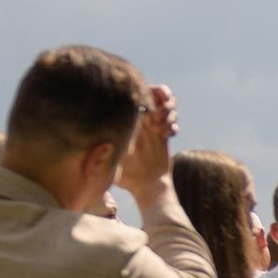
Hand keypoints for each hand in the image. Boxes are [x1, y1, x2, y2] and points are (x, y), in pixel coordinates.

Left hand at [118, 83, 178, 203]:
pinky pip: (174, 124)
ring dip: (170, 114)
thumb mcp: (115, 157)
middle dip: (164, 100)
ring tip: (161, 129)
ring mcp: (155, 126)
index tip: (150, 103)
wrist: (147, 185)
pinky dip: (173, 127)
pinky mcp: (165, 135)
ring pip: (169, 107)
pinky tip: (166, 137)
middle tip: (159, 114)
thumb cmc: (127, 176)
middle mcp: (142, 119)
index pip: (141, 93)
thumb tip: (103, 128)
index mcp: (130, 119)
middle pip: (158, 94)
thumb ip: (110, 144)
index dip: (150, 92)